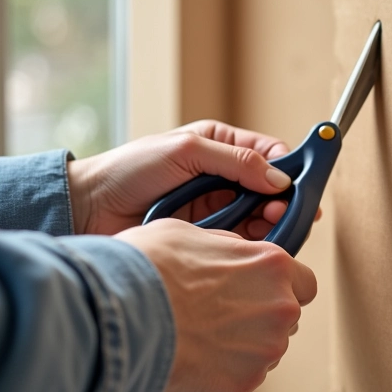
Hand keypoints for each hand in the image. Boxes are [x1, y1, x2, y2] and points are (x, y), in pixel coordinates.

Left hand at [67, 120, 320, 237]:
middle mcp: (222, 177)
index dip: (289, 167)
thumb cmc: (129, 170)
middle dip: (282, 200)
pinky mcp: (205, 237)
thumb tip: (278, 178)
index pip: (269, 154)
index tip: (304, 180)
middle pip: (269, 189)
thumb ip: (236, 161)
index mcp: (219, 146)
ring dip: (269, 222)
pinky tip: (253, 245)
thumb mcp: (186, 149)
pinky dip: (250, 242)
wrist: (88, 209)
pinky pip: (239, 239)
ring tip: (270, 228)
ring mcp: (215, 208)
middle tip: (287, 212)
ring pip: (258, 216)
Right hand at [116, 219, 317, 391]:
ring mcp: (263, 350)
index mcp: (271, 265)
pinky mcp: (239, 388)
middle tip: (218, 321)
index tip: (260, 293)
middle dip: (257, 322)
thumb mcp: (190, 233)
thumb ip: (225, 248)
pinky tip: (195, 384)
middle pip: (283, 321)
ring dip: (237, 355)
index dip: (282, 289)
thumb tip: (231, 254)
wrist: (117, 313)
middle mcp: (278, 307)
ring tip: (196, 348)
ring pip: (261, 357)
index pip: (304, 283)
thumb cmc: (149, 266)